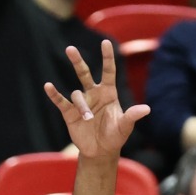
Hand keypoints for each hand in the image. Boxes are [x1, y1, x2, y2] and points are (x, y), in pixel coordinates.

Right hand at [44, 44, 147, 159]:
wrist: (101, 151)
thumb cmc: (115, 136)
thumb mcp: (125, 127)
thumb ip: (132, 116)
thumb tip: (146, 109)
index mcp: (108, 93)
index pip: (108, 71)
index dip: (107, 57)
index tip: (105, 42)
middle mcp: (93, 94)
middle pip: (84, 73)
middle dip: (77, 61)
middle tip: (70, 49)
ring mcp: (81, 102)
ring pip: (77, 95)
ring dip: (82, 106)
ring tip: (88, 119)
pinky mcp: (70, 113)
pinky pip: (61, 101)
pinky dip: (54, 94)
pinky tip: (48, 86)